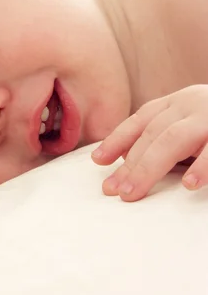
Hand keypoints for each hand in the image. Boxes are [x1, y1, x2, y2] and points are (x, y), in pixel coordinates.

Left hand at [91, 85, 207, 201]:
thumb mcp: (191, 125)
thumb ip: (164, 138)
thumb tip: (127, 159)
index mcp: (177, 103)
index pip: (141, 120)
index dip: (117, 139)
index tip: (97, 160)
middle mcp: (190, 104)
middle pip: (151, 133)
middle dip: (129, 163)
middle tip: (112, 189)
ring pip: (173, 140)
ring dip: (149, 168)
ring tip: (132, 192)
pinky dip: (201, 167)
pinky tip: (188, 185)